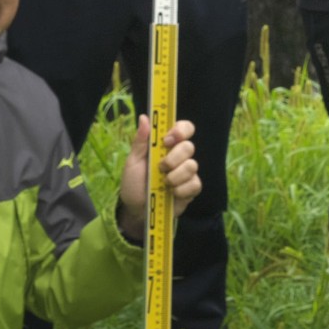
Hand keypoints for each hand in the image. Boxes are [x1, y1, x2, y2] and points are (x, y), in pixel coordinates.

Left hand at [117, 117, 199, 240]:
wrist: (136, 210)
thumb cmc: (134, 183)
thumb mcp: (133, 162)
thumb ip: (140, 141)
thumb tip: (144, 117)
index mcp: (166, 146)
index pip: (184, 129)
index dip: (180, 130)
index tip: (167, 140)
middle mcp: (179, 156)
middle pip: (189, 146)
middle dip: (174, 158)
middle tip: (161, 167)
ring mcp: (187, 172)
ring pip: (192, 165)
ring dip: (175, 176)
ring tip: (164, 183)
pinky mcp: (192, 189)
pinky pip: (195, 184)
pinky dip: (181, 190)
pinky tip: (171, 193)